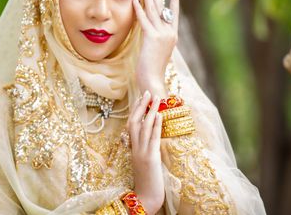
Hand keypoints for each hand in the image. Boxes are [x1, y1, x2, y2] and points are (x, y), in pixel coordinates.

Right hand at [127, 90, 164, 214]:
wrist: (145, 199)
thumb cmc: (147, 183)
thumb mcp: (144, 164)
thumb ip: (146, 151)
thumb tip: (153, 140)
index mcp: (133, 149)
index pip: (131, 126)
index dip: (136, 111)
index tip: (141, 99)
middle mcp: (135, 148)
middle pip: (134, 122)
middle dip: (140, 106)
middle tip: (146, 92)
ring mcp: (141, 153)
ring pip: (143, 127)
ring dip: (150, 111)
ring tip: (156, 98)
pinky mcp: (150, 158)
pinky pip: (152, 138)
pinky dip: (155, 125)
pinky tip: (159, 115)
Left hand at [133, 0, 179, 96]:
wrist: (153, 80)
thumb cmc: (152, 71)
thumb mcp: (156, 52)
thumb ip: (155, 40)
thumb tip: (149, 32)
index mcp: (173, 36)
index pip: (174, 13)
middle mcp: (170, 33)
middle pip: (162, 8)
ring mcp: (162, 35)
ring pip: (154, 11)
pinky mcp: (152, 37)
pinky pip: (144, 19)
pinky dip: (139, 9)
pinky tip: (134, 0)